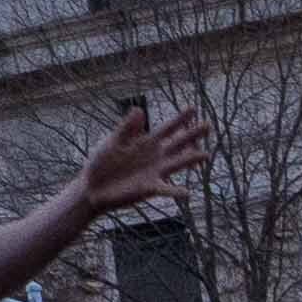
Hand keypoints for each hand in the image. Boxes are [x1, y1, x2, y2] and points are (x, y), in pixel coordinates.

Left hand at [69, 96, 207, 220]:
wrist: (93, 187)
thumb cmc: (101, 162)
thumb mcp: (113, 142)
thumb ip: (126, 128)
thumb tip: (139, 109)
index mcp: (146, 142)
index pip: (167, 128)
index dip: (179, 119)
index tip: (193, 108)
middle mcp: (155, 156)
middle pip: (178, 143)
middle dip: (192, 135)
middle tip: (208, 125)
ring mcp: (154, 172)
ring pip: (177, 163)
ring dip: (191, 159)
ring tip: (206, 154)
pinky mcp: (149, 188)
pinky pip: (166, 189)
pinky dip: (175, 191)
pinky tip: (186, 192)